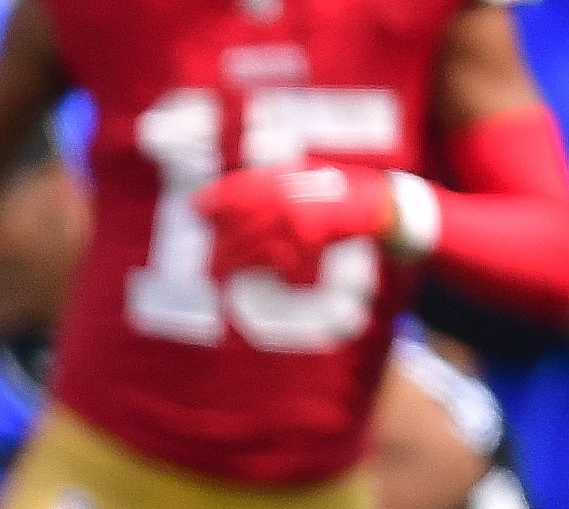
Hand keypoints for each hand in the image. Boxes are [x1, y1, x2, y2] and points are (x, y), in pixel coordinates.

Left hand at [192, 165, 391, 282]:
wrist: (374, 204)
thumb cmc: (335, 187)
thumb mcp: (301, 172)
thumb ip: (269, 180)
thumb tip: (228, 196)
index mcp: (284, 176)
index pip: (240, 187)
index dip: (215, 198)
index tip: (194, 208)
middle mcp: (288, 197)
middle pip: (241, 222)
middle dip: (219, 242)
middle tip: (204, 260)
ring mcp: (298, 221)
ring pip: (254, 246)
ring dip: (231, 262)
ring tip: (214, 274)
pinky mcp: (309, 244)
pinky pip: (276, 260)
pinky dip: (259, 269)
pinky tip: (243, 276)